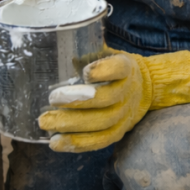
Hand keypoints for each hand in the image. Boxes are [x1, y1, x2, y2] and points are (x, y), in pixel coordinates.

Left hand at [38, 47, 189, 152]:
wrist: (144, 87)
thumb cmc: (113, 68)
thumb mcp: (106, 53)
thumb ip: (85, 50)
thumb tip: (48, 45)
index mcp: (127, 68)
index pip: (120, 68)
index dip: (104, 70)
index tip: (85, 71)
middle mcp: (128, 92)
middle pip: (107, 100)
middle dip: (78, 101)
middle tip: (52, 98)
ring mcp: (126, 114)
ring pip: (102, 123)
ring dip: (72, 125)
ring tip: (46, 122)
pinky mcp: (119, 132)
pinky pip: (100, 141)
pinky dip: (78, 144)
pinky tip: (56, 143)